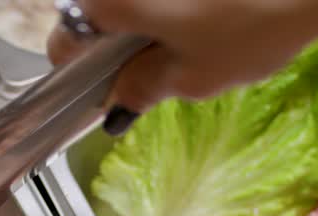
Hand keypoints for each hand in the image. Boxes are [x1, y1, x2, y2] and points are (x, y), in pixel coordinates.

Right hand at [48, 0, 317, 114]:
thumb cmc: (252, 25)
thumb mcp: (195, 76)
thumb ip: (145, 88)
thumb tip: (118, 103)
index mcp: (109, 1)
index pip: (65, 41)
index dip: (82, 72)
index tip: (108, 87)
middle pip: (98, 12)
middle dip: (120, 42)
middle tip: (159, 68)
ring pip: (135, 3)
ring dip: (151, 20)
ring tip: (196, 39)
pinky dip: (177, 8)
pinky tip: (212, 14)